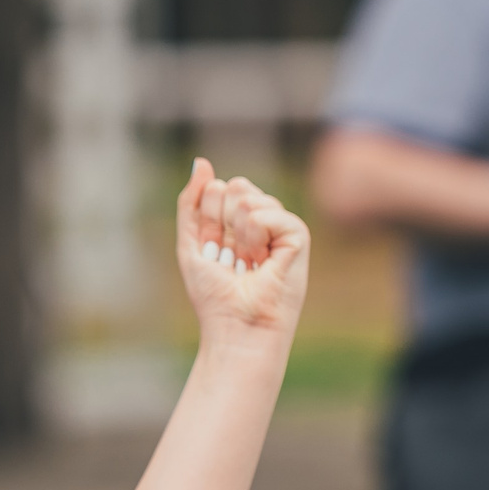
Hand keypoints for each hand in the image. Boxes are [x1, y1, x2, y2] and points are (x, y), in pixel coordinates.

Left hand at [177, 158, 309, 350]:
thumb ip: (191, 202)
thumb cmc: (214, 296)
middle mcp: (259, 223)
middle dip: (222, 220)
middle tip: (231, 256)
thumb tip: (201, 161)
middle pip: (234, 186)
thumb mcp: (190, 244)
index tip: (212, 249)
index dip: (207, 216)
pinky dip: (257, 236)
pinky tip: (261, 260)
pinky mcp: (297, 237)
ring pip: (249, 197)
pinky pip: (269, 212)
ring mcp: (279, 228)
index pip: (216, 190)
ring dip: (239, 234)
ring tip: (248, 263)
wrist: (236, 328)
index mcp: (235, 225)